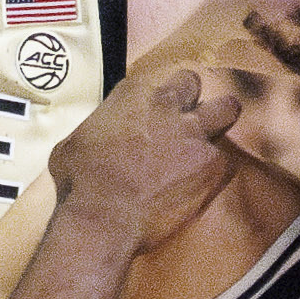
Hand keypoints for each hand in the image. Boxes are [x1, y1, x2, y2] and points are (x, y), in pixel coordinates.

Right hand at [39, 67, 247, 255]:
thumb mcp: (73, 144)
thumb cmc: (79, 184)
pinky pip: (226, 159)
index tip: (152, 114)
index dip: (156, 98)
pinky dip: (215, 170)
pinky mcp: (212, 163)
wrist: (103, 218)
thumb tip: (98, 138)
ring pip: (226, 109)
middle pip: (193, 82)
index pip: (154, 79)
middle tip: (185, 120)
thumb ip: (98, 131)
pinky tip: (202, 185)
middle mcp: (167, 106)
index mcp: (131, 95)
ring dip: (219, 121)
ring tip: (208, 142)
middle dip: (191, 98)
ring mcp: (194, 132)